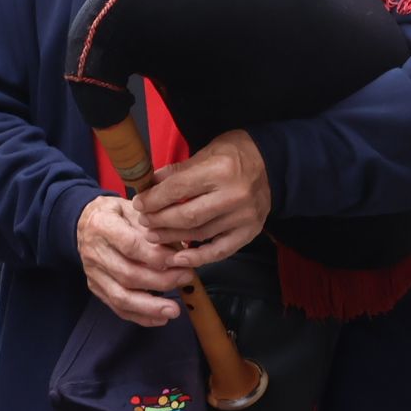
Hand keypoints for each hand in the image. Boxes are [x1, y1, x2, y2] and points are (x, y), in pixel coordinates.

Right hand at [76, 194, 188, 326]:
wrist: (84, 222)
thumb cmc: (116, 214)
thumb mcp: (133, 208)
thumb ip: (153, 227)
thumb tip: (179, 250)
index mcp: (102, 226)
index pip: (130, 246)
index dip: (157, 257)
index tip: (180, 260)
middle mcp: (93, 251)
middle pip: (128, 274)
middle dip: (161, 281)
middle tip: (186, 278)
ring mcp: (93, 272)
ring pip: (121, 296)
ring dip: (150, 306)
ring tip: (174, 310)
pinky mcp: (95, 287)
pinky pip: (117, 307)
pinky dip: (140, 316)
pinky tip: (160, 318)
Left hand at [135, 130, 270, 268]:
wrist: (272, 163)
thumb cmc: (233, 154)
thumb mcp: (205, 152)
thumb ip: (177, 171)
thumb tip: (149, 185)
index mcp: (220, 170)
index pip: (178, 189)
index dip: (154, 199)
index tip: (138, 204)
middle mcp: (234, 195)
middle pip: (187, 215)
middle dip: (160, 220)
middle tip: (144, 222)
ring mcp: (244, 216)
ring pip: (200, 233)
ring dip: (173, 238)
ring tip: (154, 236)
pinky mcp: (250, 231)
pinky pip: (221, 250)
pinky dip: (198, 257)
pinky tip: (179, 258)